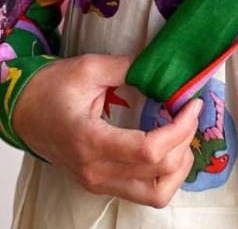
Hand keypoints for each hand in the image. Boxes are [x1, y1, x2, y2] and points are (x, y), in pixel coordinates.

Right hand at [11, 53, 202, 207]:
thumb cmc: (52, 89)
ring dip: (180, 164)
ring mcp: (99, 182)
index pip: (148, 150)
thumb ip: (129, 67)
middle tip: (190, 110)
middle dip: (185, 139)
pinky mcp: (103, 183)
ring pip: (156, 193)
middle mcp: (96, 171)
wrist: (23, 111)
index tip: (192, 103)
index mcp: (91, 141)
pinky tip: (170, 145)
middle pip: (158, 171)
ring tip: (183, 131)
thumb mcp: (90, 68)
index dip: (180, 128)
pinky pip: (145, 192)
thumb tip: (164, 65)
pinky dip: (167, 173)